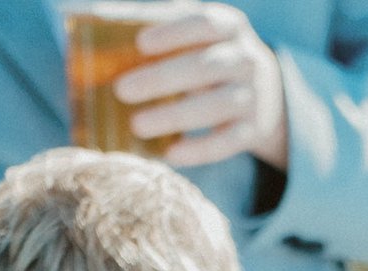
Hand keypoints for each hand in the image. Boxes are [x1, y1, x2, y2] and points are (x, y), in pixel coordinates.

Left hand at [120, 8, 287, 170]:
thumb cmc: (211, 54)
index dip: (173, 33)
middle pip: (204, 68)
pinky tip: (170, 154)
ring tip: (137, 126)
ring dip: (174, 117)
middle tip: (122, 90)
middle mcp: (246, 59)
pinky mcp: (253, 131)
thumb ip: (161, 24)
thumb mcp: (196, 32)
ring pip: (215, 107)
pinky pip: (226, 143)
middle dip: (162, 79)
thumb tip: (100, 19)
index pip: (203, 24)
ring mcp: (253, 96)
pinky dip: (198, 150)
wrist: (266, 90)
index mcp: (229, 26)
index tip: (140, 44)